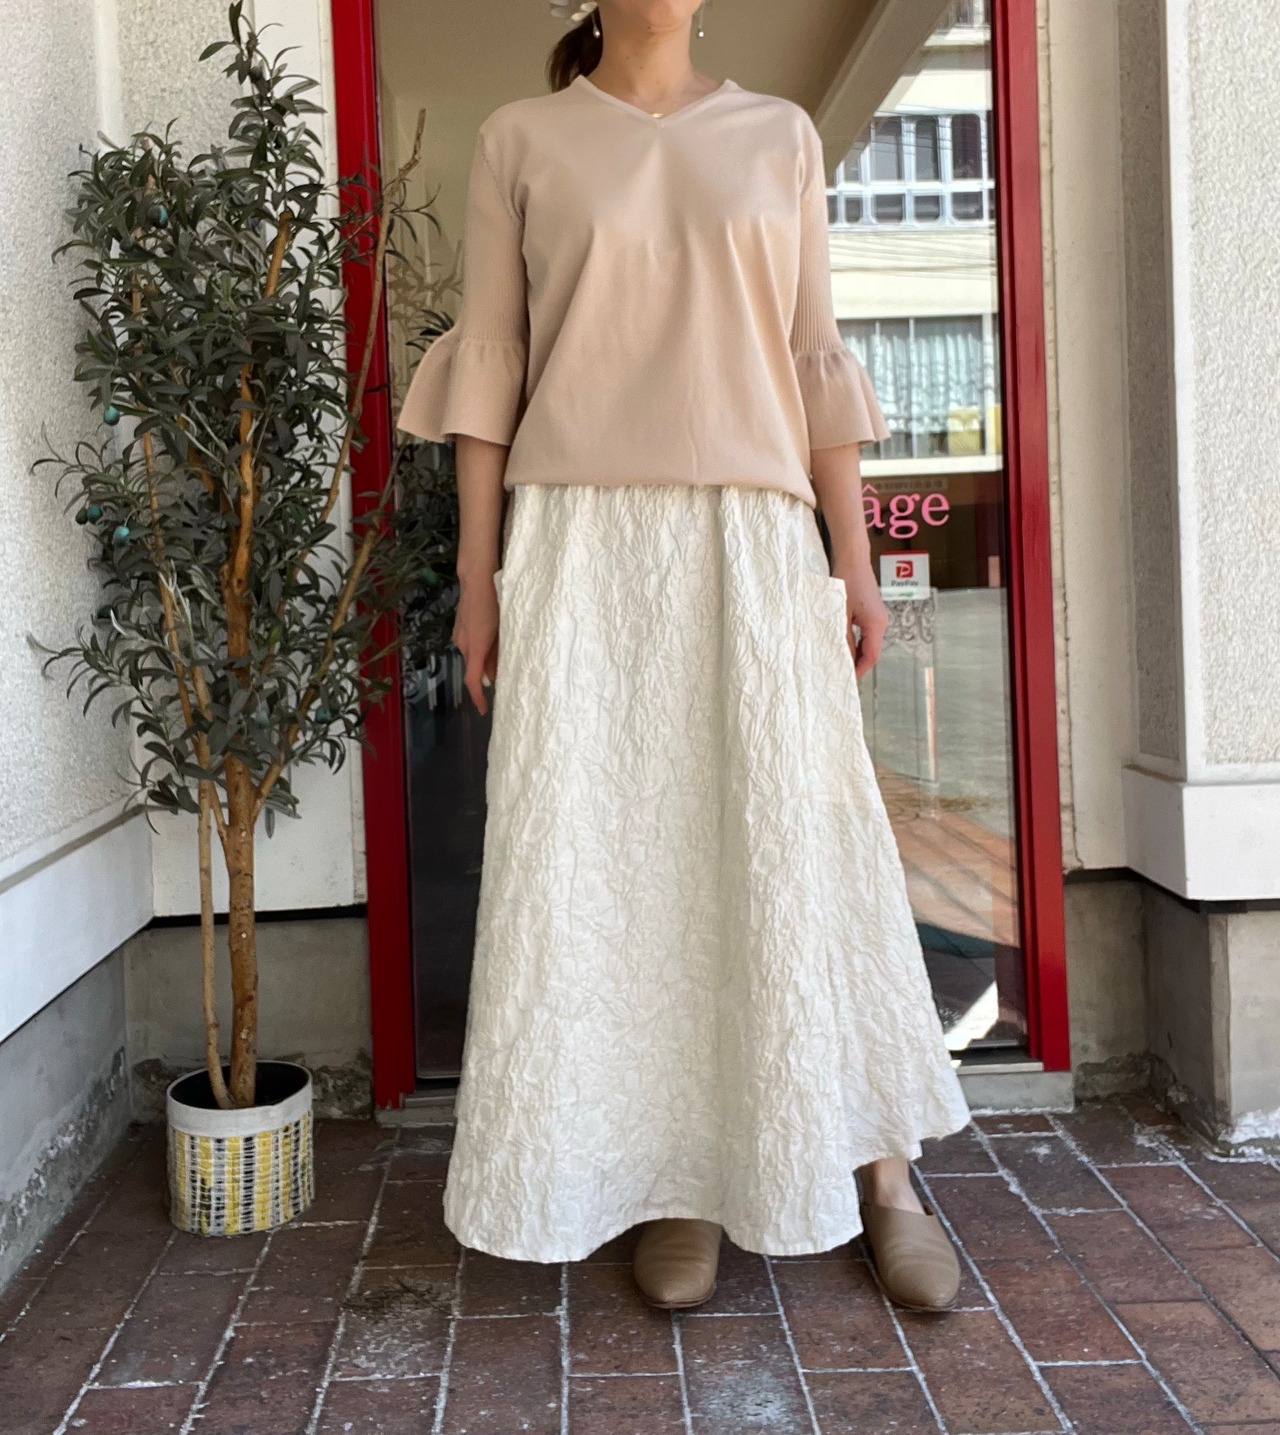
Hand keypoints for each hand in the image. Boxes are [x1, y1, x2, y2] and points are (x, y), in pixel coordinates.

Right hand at [452, 571, 500, 714]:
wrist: (477, 578)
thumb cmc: (493, 602)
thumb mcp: (502, 630)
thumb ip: (498, 653)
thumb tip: (496, 674)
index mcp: (474, 647)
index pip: (473, 680)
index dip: (478, 698)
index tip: (484, 710)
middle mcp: (462, 644)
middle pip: (474, 669)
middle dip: (487, 678)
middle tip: (505, 682)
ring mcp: (459, 636)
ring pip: (473, 657)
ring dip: (485, 663)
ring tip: (503, 661)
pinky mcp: (460, 628)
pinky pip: (470, 647)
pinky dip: (481, 652)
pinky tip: (494, 646)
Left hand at [832, 551, 888, 677]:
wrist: (853, 558)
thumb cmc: (845, 581)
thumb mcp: (840, 613)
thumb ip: (842, 636)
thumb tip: (842, 658)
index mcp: (876, 624)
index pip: (871, 656)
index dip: (859, 670)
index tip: (846, 680)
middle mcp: (881, 623)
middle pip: (871, 652)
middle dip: (857, 665)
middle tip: (840, 674)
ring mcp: (878, 617)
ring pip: (868, 643)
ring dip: (855, 654)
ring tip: (839, 662)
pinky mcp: (872, 612)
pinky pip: (866, 634)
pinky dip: (856, 643)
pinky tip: (842, 645)